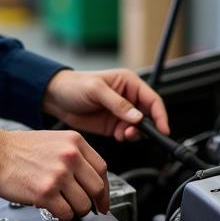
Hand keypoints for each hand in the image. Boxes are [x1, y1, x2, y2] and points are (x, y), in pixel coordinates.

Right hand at [0, 127, 108, 220]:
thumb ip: (74, 155)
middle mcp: (70, 156)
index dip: (104, 189)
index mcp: (74, 142)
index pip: (102, 169)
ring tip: (66, 208)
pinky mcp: (46, 193)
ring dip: (76, 211)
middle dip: (94, 203)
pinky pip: (66, 213)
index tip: (102, 198)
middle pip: (97, 188)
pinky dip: (63, 217)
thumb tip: (89, 178)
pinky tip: (56, 211)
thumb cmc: (18, 149)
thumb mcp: (53, 140)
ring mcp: (59, 175)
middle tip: (89, 209)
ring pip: (83, 204)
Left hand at [41, 68, 169, 142]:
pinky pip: (127, 134)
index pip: (152, 99)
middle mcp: (128, 97)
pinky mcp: (113, 125)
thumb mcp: (96, 90)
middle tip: (134, 132)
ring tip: (122, 134)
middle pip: (148, 115)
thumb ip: (117, 103)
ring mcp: (121, 113)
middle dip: (145, 127)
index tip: (163, 129)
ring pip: (138, 127)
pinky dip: (125, 137)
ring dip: (134, 133)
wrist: (55, 98)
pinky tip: (116, 135)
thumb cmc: (74, 85)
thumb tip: (136, 116)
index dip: (160, 115)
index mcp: (129, 83)